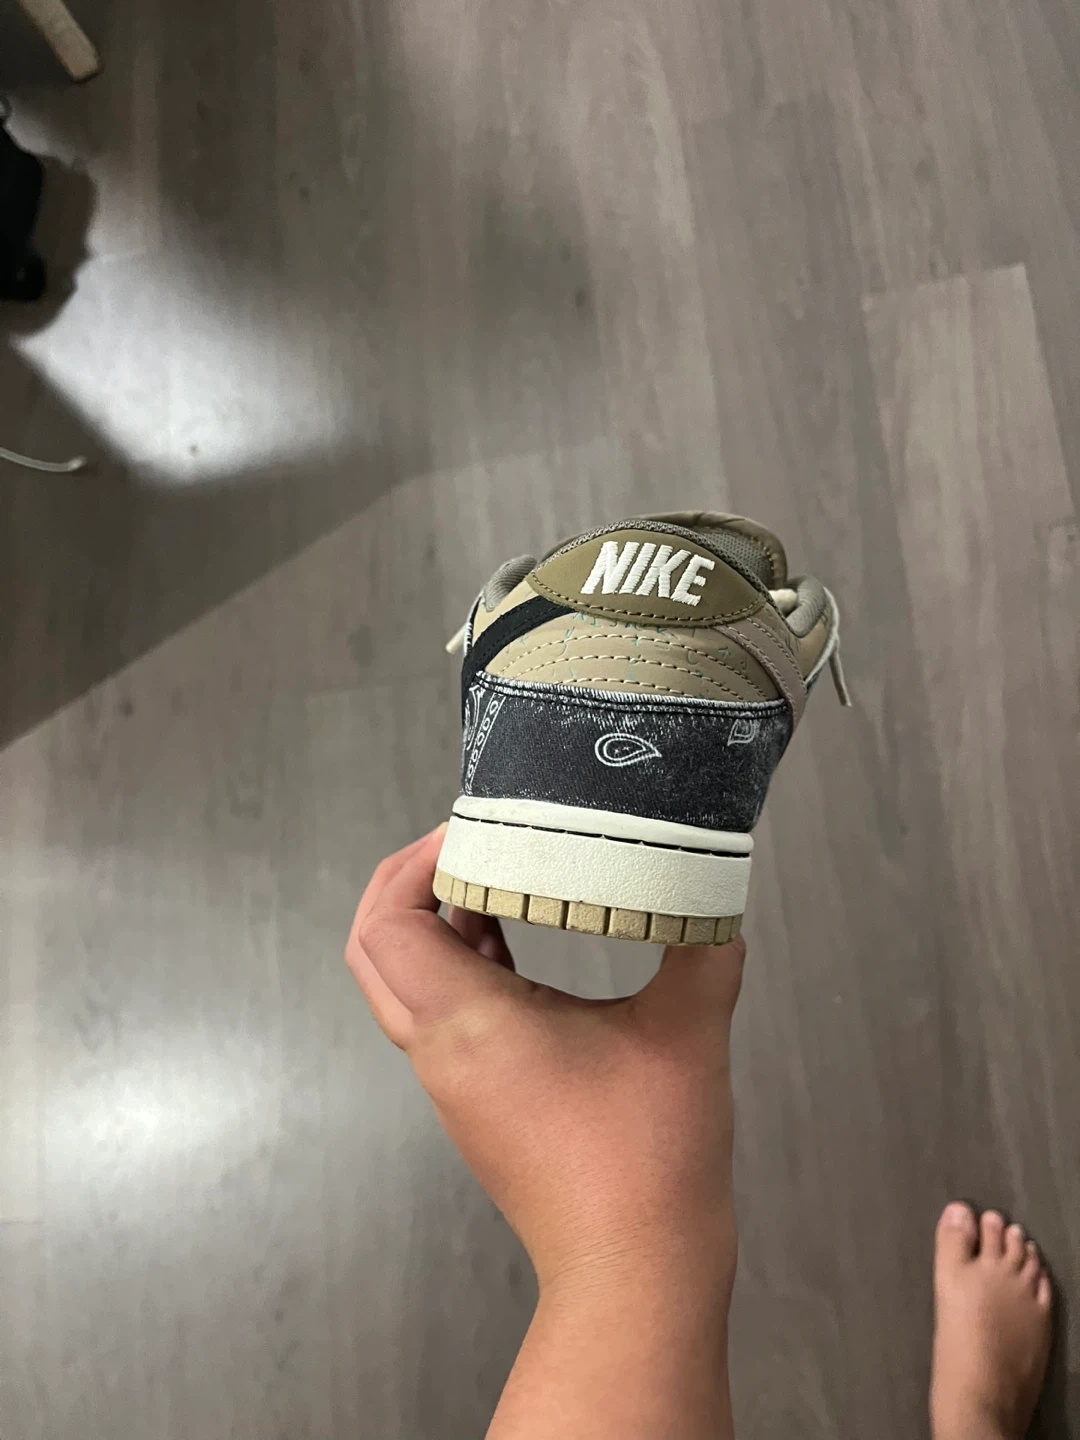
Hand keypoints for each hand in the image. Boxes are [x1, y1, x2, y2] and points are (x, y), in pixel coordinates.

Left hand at [345, 826, 744, 1299]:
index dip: (414, 862)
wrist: (635, 1270)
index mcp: (468, 1024)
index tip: (473, 830)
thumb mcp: (687, 1032)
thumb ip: (701, 949)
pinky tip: (516, 938)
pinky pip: (438, 1012)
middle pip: (375, 949)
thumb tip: (711, 897)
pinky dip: (459, 964)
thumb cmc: (649, 1158)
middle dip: (406, 884)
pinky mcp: (476, 1100)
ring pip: (401, 983)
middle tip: (467, 844)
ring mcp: (453, 1082)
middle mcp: (442, 1051)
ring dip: (432, 923)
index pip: (389, 923)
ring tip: (496, 878)